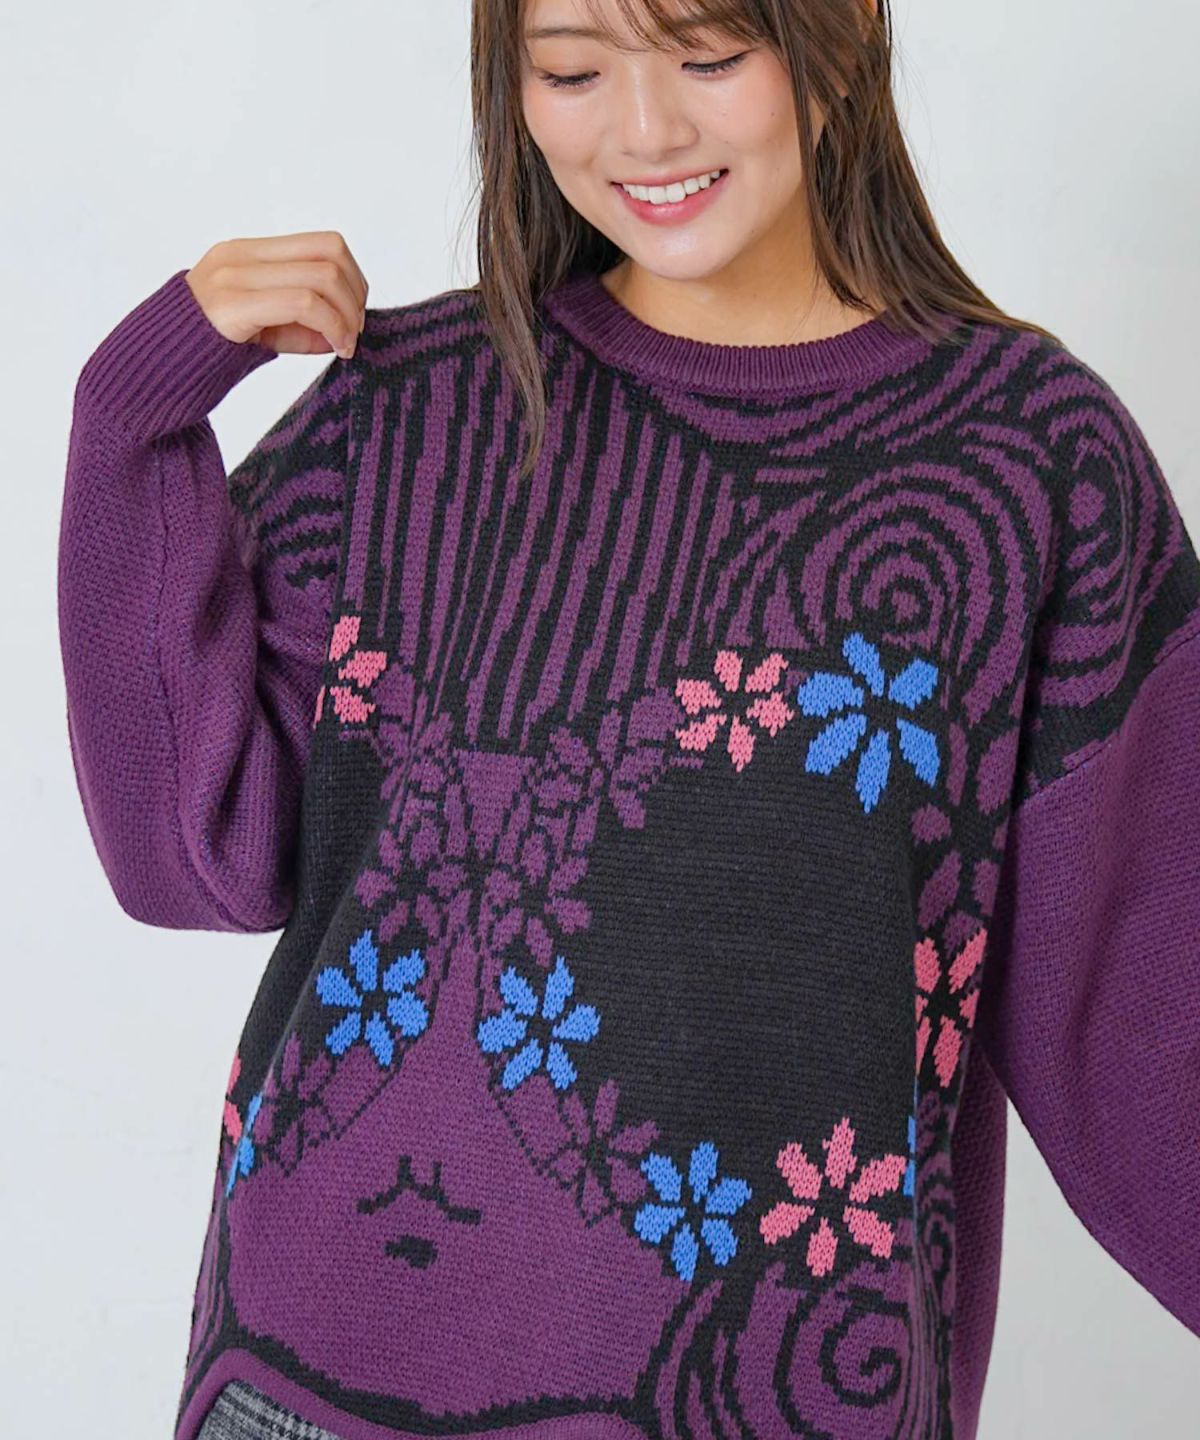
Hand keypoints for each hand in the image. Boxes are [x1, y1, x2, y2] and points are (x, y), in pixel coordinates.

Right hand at [185, 231, 368, 358]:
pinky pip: (303, 302)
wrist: (146, 377)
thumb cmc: (201, 358)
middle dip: (356, 295)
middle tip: (354, 334)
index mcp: (247, 254)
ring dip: (348, 315)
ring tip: (345, 346)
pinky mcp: (232, 305)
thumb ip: (296, 328)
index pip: (323, 244)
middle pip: (331, 251)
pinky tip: (335, 350)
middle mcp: (241, 256)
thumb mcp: (259, 335)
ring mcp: (234, 277)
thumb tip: (341, 335)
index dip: (354, 279)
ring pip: (322, 275)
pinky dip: (333, 326)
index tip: (354, 320)